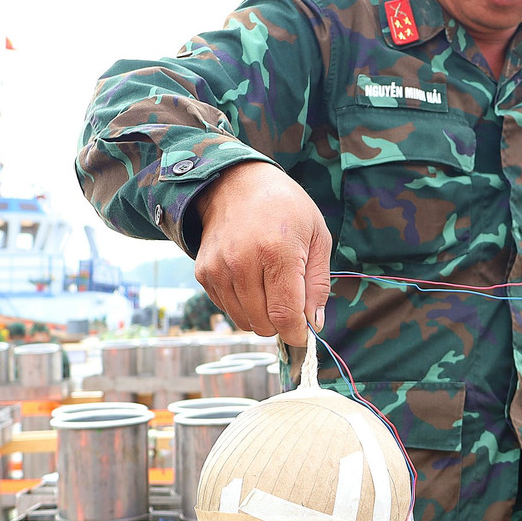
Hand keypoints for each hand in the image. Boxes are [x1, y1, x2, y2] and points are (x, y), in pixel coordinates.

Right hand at [192, 162, 331, 345]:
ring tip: (272, 287)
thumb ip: (318, 284)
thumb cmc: (286, 208)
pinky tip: (252, 280)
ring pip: (244, 320)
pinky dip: (243, 305)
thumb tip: (314, 323)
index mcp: (277, 251)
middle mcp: (242, 262)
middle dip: (282, 323)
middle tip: (291, 303)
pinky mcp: (203, 272)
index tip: (304, 335)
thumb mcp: (317, 237)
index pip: (284, 313)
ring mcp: (218, 268)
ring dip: (262, 316)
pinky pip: (227, 309)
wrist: (237, 184)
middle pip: (264, 322)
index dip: (297, 333)